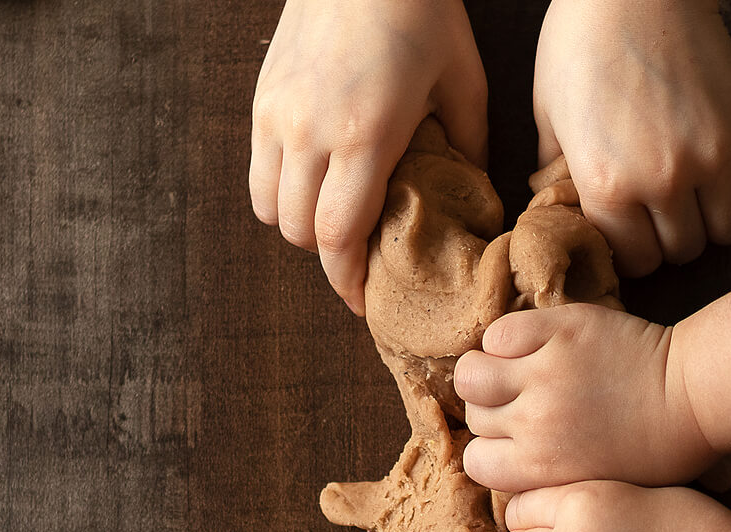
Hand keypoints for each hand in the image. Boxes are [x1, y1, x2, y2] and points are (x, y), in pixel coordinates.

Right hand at [250, 0, 486, 313]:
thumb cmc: (424, 16)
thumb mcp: (464, 85)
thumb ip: (468, 151)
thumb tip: (473, 203)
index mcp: (364, 137)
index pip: (337, 237)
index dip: (347, 282)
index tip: (365, 303)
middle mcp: (309, 132)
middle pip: (299, 233)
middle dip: (328, 259)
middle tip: (360, 264)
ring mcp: (277, 114)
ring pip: (269, 208)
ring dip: (300, 226)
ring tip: (335, 223)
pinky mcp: (261, 97)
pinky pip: (258, 170)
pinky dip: (281, 190)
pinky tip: (315, 182)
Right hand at [457, 304, 719, 491]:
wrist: (696, 398)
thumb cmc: (661, 452)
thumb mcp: (603, 489)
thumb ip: (555, 486)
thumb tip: (526, 492)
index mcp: (541, 470)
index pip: (476, 463)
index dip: (493, 451)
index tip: (513, 442)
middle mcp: (533, 423)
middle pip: (475, 417)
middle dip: (493, 412)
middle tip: (520, 404)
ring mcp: (543, 374)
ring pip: (471, 374)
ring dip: (484, 373)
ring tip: (511, 372)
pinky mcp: (558, 331)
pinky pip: (500, 333)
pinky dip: (506, 338)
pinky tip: (531, 345)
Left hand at [534, 0, 730, 276]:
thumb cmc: (579, 43)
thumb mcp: (548, 113)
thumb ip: (557, 170)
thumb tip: (559, 202)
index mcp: (609, 185)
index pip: (638, 260)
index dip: (633, 251)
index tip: (630, 232)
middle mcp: (663, 180)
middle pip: (684, 251)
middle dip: (670, 239)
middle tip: (659, 214)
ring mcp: (710, 153)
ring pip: (728, 228)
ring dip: (709, 220)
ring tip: (692, 197)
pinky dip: (730, 176)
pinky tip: (705, 150)